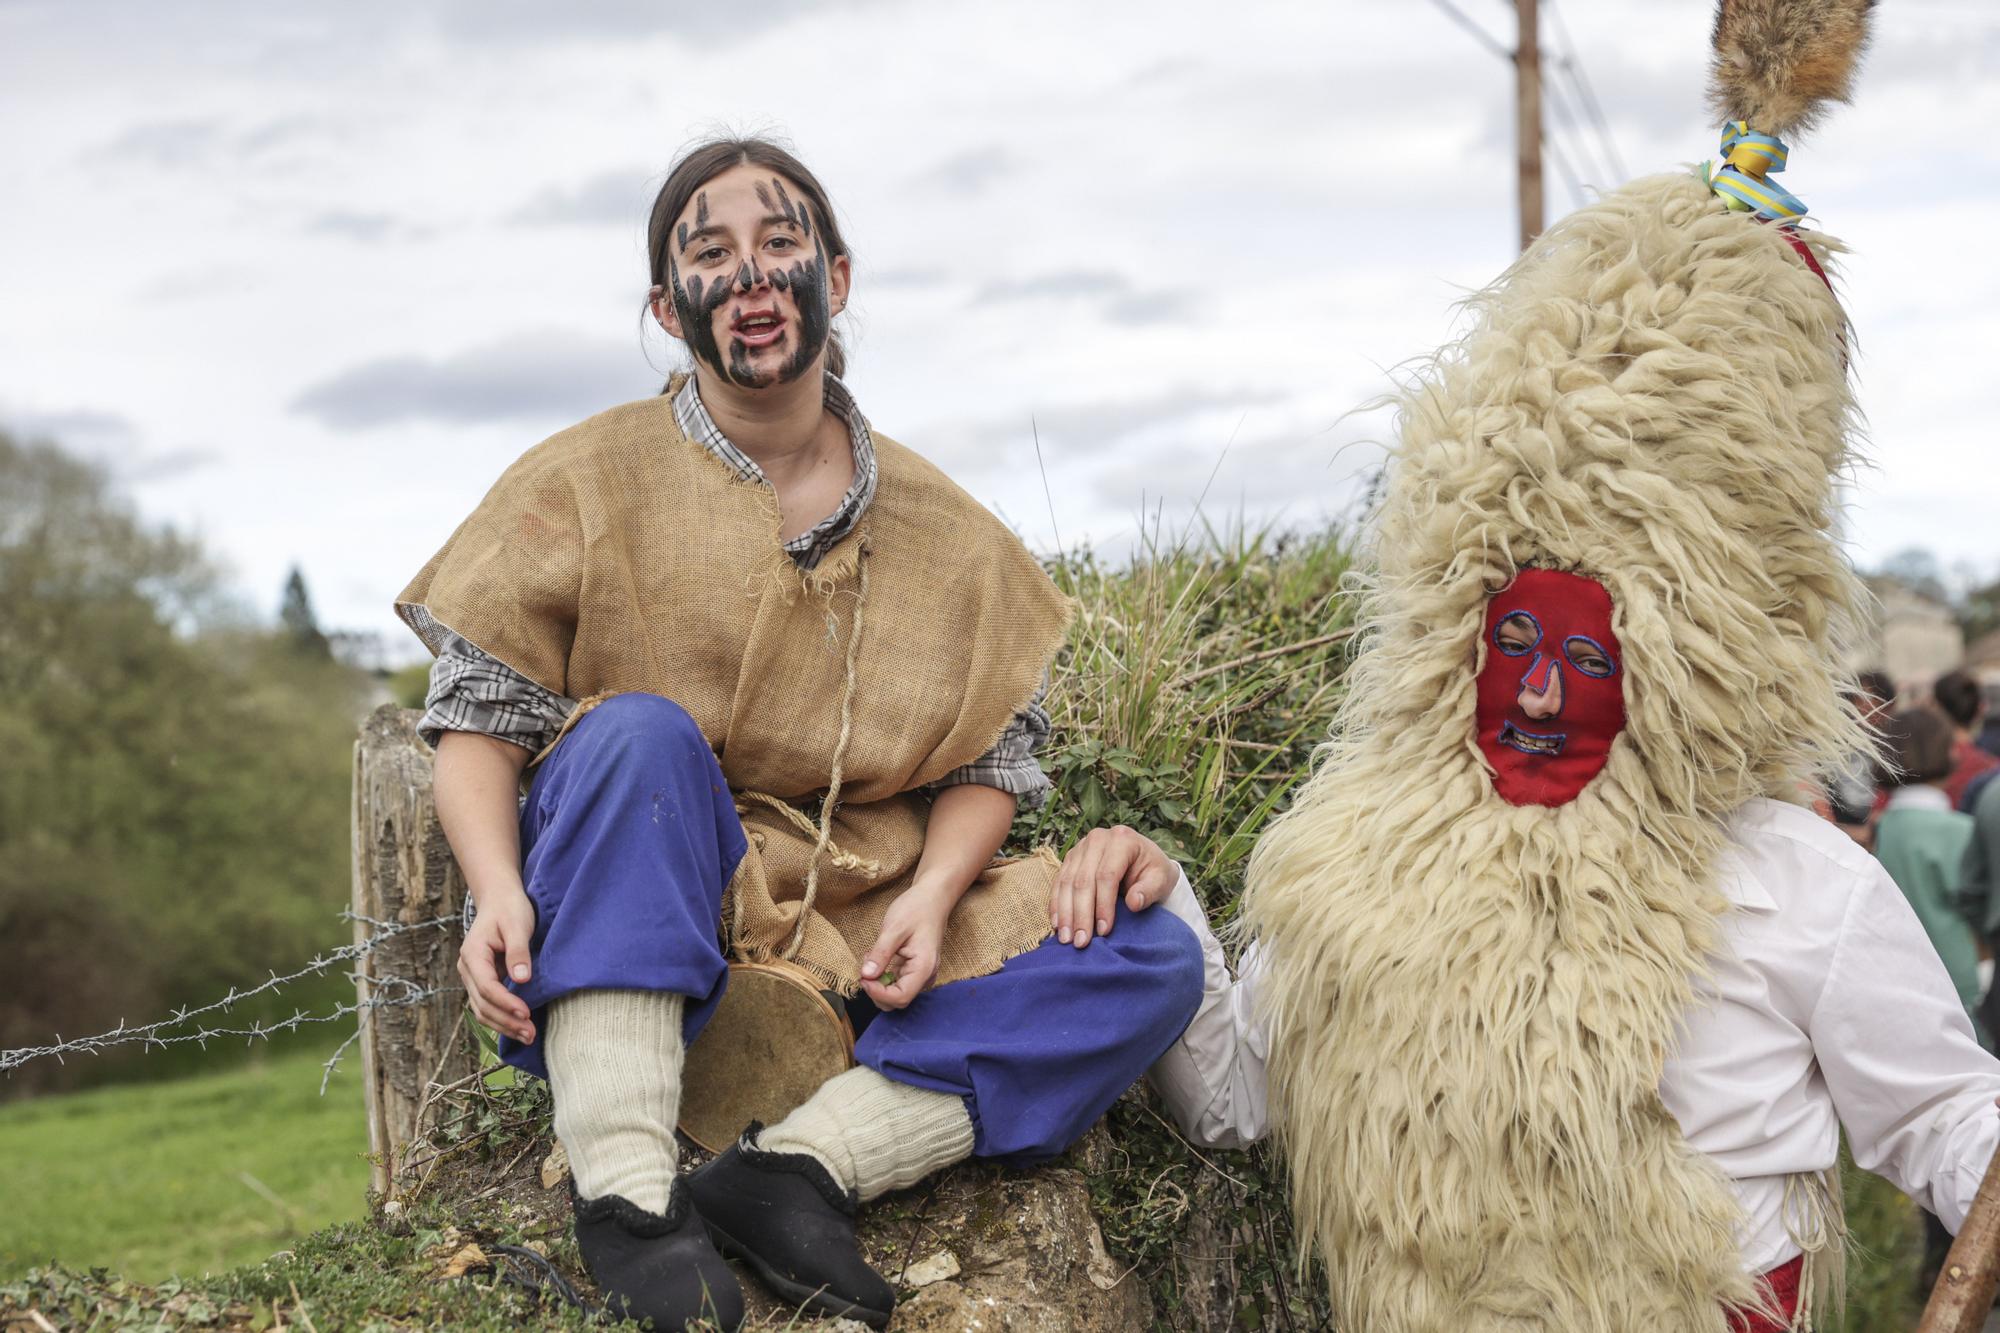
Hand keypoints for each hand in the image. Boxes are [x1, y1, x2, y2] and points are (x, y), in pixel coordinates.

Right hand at [458, 889, 537, 1043]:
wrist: (499, 899)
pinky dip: (501, 1018)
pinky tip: (518, 1027)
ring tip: (528, 1037)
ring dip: (504, 1025)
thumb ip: (518, 951)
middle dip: (506, 1021)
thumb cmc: (509, 909)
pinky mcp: (481, 981)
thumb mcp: (517, 924)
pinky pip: (487, 1005)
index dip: (505, 1002)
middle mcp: (467, 969)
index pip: (486, 986)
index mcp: (473, 954)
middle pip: (482, 1003)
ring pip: (482, 1009)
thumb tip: (521, 979)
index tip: (526, 1013)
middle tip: (531, 1034)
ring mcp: (472, 976)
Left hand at [861, 884, 948, 1010]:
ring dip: (877, 983)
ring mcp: (920, 974)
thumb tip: (866, 975)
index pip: (900, 997)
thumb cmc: (917, 909)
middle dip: (876, 990)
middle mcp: (925, 976)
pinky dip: (882, 976)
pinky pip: (896, 982)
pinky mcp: (913, 970)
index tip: (863, 978)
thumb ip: (880, 953)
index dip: (878, 993)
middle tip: (864, 967)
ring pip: (895, 993)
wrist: (932, 897)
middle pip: (897, 1001)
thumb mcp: (894, 928)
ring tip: (871, 958)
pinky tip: (877, 958)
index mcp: (924, 968)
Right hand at [1052, 825, 1177, 948]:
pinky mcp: (1070, 859)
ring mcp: (1081, 847)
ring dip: (1065, 913)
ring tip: (1066, 939)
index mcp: (1122, 840)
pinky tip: (1057, 925)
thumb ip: (1149, 891)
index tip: (1104, 931)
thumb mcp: (1161, 880)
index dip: (1103, 905)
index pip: (1107, 875)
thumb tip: (1133, 904)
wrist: (1144, 860)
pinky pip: (1058, 883)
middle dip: (1081, 914)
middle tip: (1081, 942)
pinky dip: (1056, 905)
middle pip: (1083, 879)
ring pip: (1066, 882)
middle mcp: (1097, 839)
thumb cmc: (1153, 872)